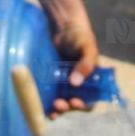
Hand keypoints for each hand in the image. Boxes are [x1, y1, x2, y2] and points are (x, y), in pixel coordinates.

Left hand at [37, 0, 98, 117]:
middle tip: (59, 104)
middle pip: (75, 103)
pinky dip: (48, 102)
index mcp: (91, 80)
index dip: (84, 105)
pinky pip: (51, 94)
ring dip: (58, 108)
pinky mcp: (52, 79)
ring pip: (63, 101)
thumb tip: (75, 83)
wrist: (63, 25)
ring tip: (51, 110)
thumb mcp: (87, 49)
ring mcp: (65, 83)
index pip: (90, 99)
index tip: (75, 102)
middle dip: (67, 107)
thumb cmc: (80, 36)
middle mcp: (79, 84)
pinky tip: (43, 106)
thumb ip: (86, 65)